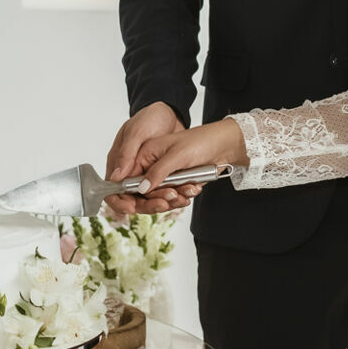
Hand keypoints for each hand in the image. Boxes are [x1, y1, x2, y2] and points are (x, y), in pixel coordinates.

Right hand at [107, 119, 246, 213]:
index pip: (123, 181)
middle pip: (141, 193)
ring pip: (158, 197)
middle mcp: (149, 166)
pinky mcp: (175, 181)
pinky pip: (173, 195)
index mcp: (142, 154)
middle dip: (154, 200)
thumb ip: (157, 171)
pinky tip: (193, 189)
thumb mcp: (176, 154)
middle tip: (168, 200)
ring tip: (186, 192)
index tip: (131, 208)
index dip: (124, 196)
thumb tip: (142, 189)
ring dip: (172, 198)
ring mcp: (162, 174)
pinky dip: (183, 195)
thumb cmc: (199, 140)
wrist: (224, 143)